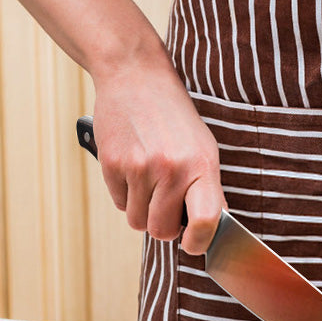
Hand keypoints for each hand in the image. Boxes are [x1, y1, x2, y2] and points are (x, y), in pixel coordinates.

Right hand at [91, 60, 224, 254]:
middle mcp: (172, 168)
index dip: (199, 242)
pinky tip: (133, 169)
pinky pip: (120, 204)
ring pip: (138, 222)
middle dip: (164, 226)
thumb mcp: (203, 148)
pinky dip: (126, 195)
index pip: (207, 221)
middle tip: (166, 206)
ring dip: (143, 211)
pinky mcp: (112, 164)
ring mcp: (139, 167)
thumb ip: (207, 189)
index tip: (193, 244)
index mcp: (202, 165)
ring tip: (149, 182)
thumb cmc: (174, 118)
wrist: (136, 77)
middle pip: (162, 231)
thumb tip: (209, 228)